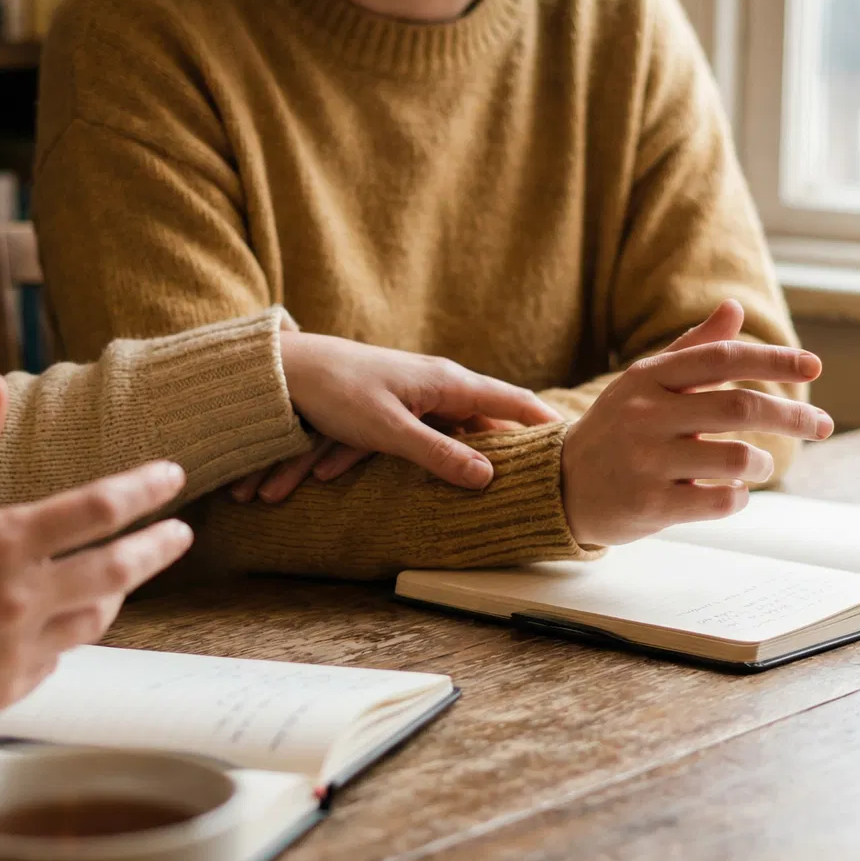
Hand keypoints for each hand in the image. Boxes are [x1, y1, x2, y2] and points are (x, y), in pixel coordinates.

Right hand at [0, 376, 193, 727]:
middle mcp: (19, 600)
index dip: (143, 489)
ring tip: (122, 574)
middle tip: (181, 533)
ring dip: (116, 592)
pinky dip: (64, 633)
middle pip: (118, 569)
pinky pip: (57, 657)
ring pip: (95, 618)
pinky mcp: (7, 689)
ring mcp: (17, 649)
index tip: (172, 477)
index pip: (97, 510)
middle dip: (158, 547)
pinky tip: (56, 618)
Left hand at [229, 332, 562, 503]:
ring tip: (471, 490)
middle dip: (498, 454)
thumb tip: (488, 477)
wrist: (283, 370)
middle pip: (481, 423)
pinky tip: (367, 480)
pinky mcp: (386, 407)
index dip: (544, 422)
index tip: (576, 442)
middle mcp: (436, 385)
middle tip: (531, 481)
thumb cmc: (336, 392)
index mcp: (447, 383)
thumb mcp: (390, 431)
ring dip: (436, 466)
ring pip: (438, 436)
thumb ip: (438, 455)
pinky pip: (402, 439)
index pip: (511, 400)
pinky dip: (387, 461)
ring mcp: (411, 396)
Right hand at [560, 300, 832, 546]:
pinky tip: (730, 494)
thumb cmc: (617, 429)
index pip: (723, 358)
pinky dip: (737, 498)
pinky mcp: (649, 506)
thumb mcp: (646, 383)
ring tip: (758, 467)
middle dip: (794, 416)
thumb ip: (693, 349)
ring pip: (735, 459)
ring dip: (760, 464)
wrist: (560, 486)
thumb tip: (733, 307)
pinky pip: (719, 501)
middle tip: (822, 425)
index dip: (775, 360)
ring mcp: (645, 462)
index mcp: (648, 378)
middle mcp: (645, 416)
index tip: (816, 367)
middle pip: (740, 409)